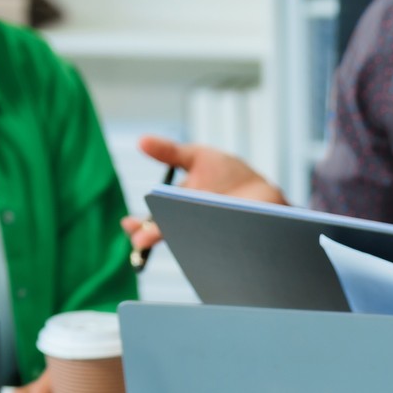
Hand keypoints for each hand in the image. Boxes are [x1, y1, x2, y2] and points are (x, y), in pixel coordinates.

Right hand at [122, 135, 286, 257]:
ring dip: (180, 241)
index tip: (129, 224)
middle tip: (141, 239)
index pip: (152, 222)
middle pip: (166, 234)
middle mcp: (189, 228)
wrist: (264, 193)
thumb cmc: (231, 176)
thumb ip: (170, 152)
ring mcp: (208, 241)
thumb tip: (141, 141)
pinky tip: (212, 238)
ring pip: (189, 244)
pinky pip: (219, 251)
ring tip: (173, 232)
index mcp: (177, 210)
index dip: (139, 226)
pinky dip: (213, 248)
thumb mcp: (199, 158)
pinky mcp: (229, 250)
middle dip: (153, 236)